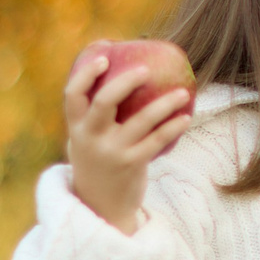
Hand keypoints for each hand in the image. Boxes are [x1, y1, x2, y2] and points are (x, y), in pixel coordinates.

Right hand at [63, 47, 194, 235]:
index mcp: (76, 128)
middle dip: (125, 81)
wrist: (100, 206)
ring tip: (182, 91)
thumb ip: (96, 114)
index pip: (73, 94)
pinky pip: (156, 141)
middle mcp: (90, 138)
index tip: (104, 53)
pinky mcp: (131, 165)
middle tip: (146, 69)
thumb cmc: (98, 161)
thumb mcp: (87, 138)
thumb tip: (124, 74)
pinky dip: (172, 127)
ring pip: (140, 121)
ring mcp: (111, 152)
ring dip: (163, 104)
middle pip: (104, 102)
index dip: (86, 72)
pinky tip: (186, 116)